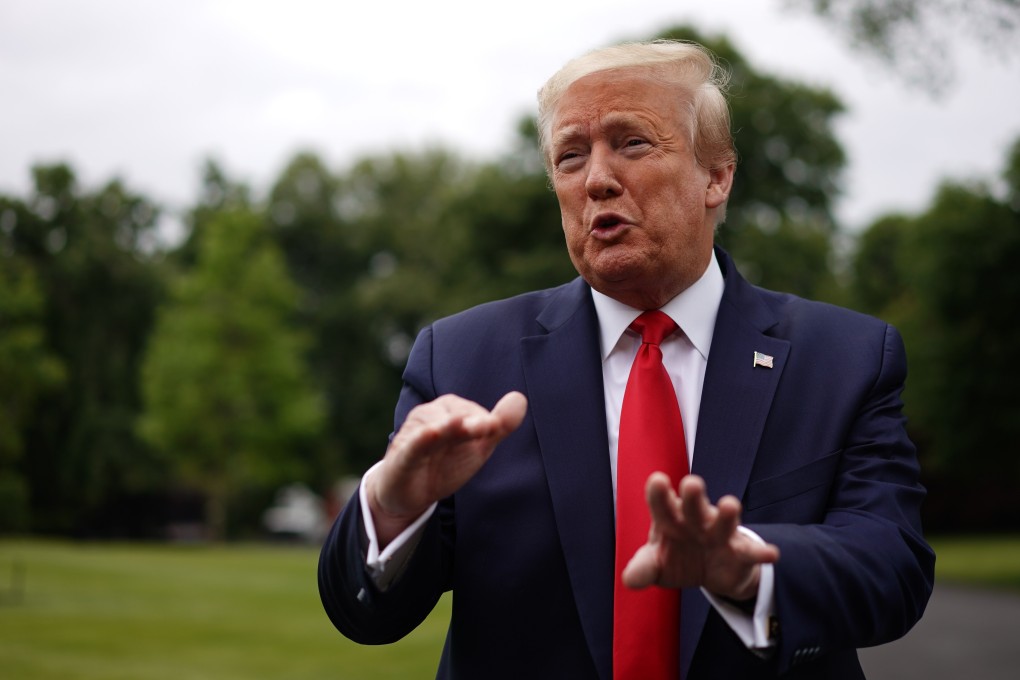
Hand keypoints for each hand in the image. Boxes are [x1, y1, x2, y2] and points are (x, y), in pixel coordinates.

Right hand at [366, 391, 527, 546]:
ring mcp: (414, 434)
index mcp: (449, 409)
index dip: (485, 421)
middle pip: (454, 415)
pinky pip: (413, 445)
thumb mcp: (477, 446)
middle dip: (471, 422)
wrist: (410, 494)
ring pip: (435, 427)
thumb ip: (500, 424)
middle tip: (490, 427)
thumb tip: (520, 398)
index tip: (495, 428)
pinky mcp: (402, 455)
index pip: (472, 411)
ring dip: (449, 427)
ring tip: (460, 427)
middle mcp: (429, 414)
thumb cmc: (445, 463)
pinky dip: (421, 439)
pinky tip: (431, 434)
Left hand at [622, 473, 779, 601]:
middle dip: (693, 496)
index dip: (659, 494)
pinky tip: (772, 554)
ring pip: (723, 522)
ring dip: (726, 514)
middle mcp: (695, 520)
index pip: (662, 504)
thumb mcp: (657, 565)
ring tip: (729, 505)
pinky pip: (751, 552)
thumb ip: (643, 568)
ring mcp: (719, 534)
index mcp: (670, 519)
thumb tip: (628, 580)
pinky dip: (761, 553)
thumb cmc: (678, 556)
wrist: (710, 572)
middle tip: (692, 483)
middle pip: (693, 506)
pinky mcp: (740, 552)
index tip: (657, 480)